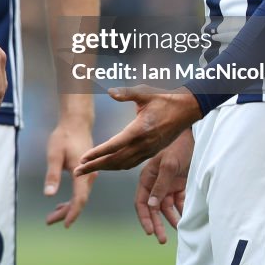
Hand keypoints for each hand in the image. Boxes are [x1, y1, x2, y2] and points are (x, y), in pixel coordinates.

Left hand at [43, 116, 94, 227]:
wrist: (76, 123)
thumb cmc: (64, 137)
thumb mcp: (54, 155)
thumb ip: (52, 175)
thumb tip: (49, 195)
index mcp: (82, 173)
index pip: (79, 200)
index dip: (72, 213)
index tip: (65, 225)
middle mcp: (89, 176)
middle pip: (79, 201)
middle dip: (65, 213)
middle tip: (48, 221)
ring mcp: (89, 174)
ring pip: (80, 197)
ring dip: (67, 207)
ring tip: (51, 216)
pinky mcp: (86, 172)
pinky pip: (80, 191)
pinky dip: (71, 199)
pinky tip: (59, 203)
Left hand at [74, 85, 200, 176]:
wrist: (187, 109)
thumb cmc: (166, 98)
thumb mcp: (145, 92)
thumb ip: (127, 93)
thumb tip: (110, 92)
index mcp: (140, 130)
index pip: (114, 145)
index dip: (97, 153)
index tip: (83, 158)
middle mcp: (144, 144)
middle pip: (115, 160)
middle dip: (95, 167)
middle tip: (77, 172)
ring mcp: (149, 150)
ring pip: (123, 164)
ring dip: (105, 169)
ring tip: (88, 171)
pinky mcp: (152, 152)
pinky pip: (131, 163)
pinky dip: (117, 166)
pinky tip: (108, 166)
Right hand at [135, 130, 192, 243]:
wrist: (195, 137)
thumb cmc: (178, 146)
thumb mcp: (169, 165)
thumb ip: (161, 185)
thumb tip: (152, 206)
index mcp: (147, 177)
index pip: (141, 201)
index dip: (144, 217)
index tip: (149, 231)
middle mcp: (156, 183)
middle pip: (153, 208)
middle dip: (157, 224)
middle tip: (162, 240)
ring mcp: (168, 185)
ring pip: (167, 208)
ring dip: (171, 220)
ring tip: (179, 230)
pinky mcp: (181, 186)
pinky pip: (179, 203)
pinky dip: (182, 212)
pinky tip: (186, 219)